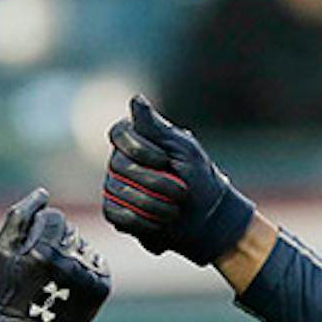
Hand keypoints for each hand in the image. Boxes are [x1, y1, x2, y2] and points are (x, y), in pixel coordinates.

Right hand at [0, 188, 110, 321]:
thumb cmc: (12, 289)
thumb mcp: (3, 250)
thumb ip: (20, 215)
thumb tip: (43, 193)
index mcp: (42, 252)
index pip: (55, 218)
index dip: (42, 230)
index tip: (35, 250)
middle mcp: (68, 263)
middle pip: (71, 231)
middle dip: (58, 243)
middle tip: (44, 268)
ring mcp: (87, 277)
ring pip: (85, 246)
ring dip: (73, 255)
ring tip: (58, 279)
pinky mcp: (101, 288)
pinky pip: (98, 262)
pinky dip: (87, 269)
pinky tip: (72, 284)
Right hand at [101, 95, 254, 265]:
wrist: (206, 218)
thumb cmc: (198, 178)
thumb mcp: (183, 148)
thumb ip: (156, 127)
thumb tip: (136, 99)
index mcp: (137, 140)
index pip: (119, 132)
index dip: (139, 148)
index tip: (165, 160)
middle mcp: (121, 160)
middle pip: (119, 165)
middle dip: (155, 182)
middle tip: (182, 192)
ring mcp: (115, 186)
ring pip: (117, 191)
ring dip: (152, 204)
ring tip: (175, 210)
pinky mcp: (115, 212)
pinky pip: (116, 214)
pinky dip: (141, 220)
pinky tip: (160, 222)